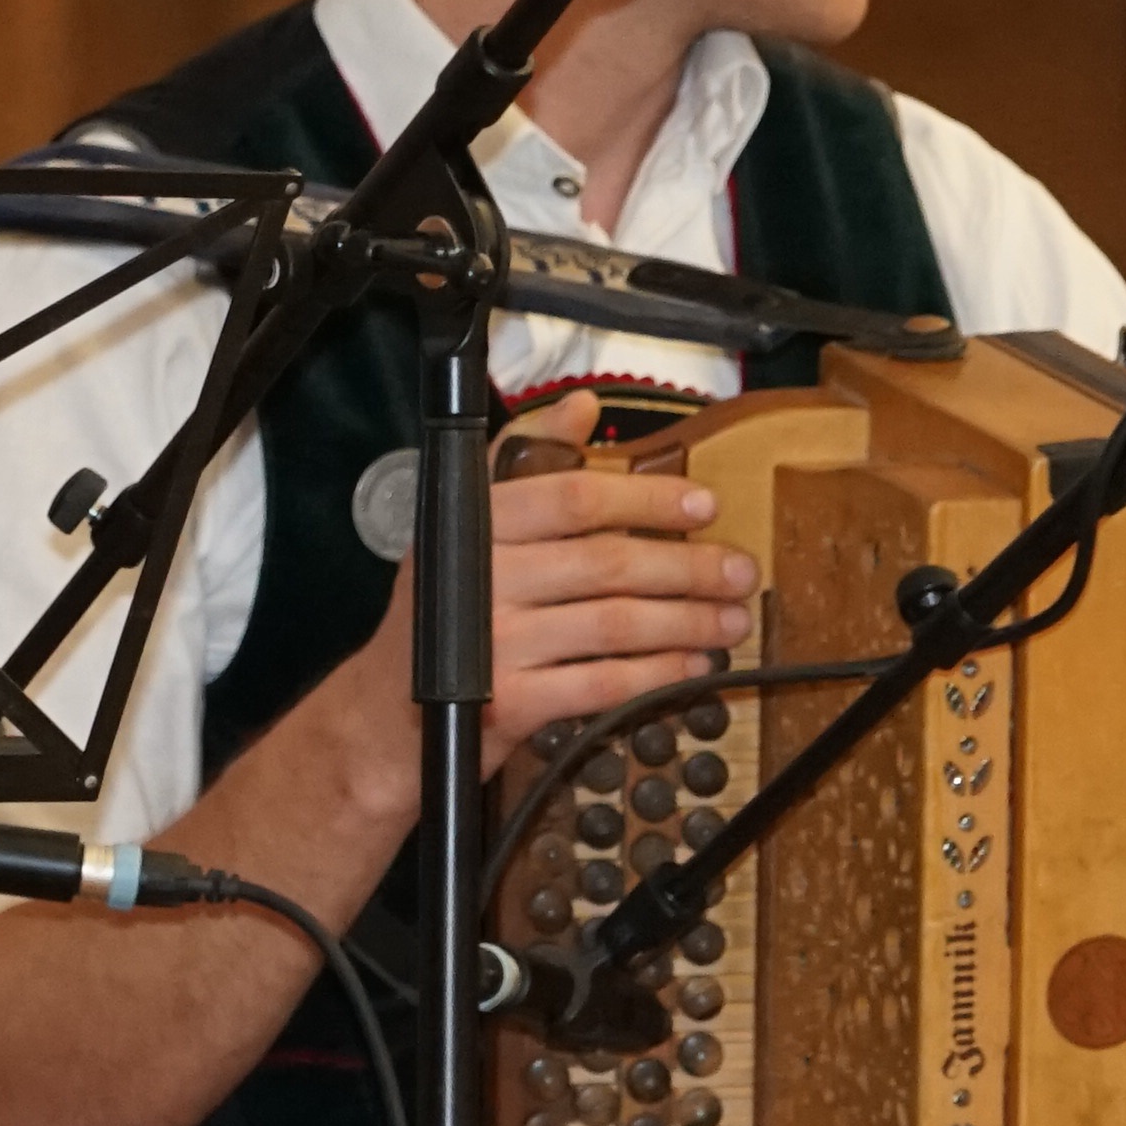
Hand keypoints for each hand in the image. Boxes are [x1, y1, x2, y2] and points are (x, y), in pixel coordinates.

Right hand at [312, 460, 759, 800]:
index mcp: (474, 526)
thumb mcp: (463, 529)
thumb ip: (524, 460)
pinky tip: (690, 668)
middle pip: (607, 563)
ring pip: (615, 623)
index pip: (573, 498)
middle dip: (687, 568)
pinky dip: (656, 675)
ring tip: (730, 621)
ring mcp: (494, 644)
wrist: (386, 718)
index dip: (646, 499)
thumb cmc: (442, 619)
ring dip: (686, 623)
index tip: (703, 506)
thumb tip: (583, 406)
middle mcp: (481, 580)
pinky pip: (603, 682)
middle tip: (739, 572)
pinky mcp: (509, 702)